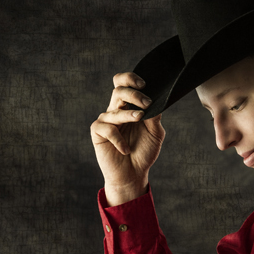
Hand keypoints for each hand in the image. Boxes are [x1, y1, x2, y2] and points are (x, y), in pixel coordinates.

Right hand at [90, 72, 164, 205]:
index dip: (130, 79)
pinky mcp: (98, 133)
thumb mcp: (155, 134)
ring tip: (140, 118)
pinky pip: (107, 128)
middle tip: (146, 103)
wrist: (133, 174)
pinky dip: (118, 138)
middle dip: (133, 94)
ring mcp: (106, 121)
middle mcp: (116, 110)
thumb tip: (155, 102)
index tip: (144, 84)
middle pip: (119, 91)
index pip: (124, 84)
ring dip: (128, 114)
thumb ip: (155, 117)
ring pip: (114, 110)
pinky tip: (125, 149)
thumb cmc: (143, 152)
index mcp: (129, 107)